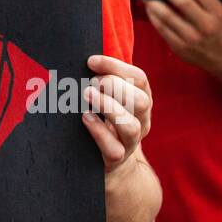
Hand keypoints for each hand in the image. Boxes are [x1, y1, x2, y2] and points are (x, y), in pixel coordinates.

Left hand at [82, 53, 151, 175]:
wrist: (109, 161)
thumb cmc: (103, 119)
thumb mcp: (107, 97)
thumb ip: (100, 80)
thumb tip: (80, 59)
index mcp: (140, 100)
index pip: (139, 78)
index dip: (116, 66)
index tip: (91, 61)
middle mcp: (141, 120)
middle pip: (141, 101)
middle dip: (116, 86)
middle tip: (92, 81)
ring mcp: (131, 142)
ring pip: (131, 126)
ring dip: (108, 107)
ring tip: (88, 95)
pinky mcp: (116, 159)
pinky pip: (114, 149)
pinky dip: (99, 132)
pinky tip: (86, 119)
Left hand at [145, 0, 221, 72]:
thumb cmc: (217, 25)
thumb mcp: (219, 10)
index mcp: (218, 13)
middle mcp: (206, 26)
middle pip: (182, 2)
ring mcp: (192, 39)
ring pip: (167, 16)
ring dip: (154, 2)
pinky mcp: (180, 48)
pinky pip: (161, 28)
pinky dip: (153, 15)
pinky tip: (151, 8)